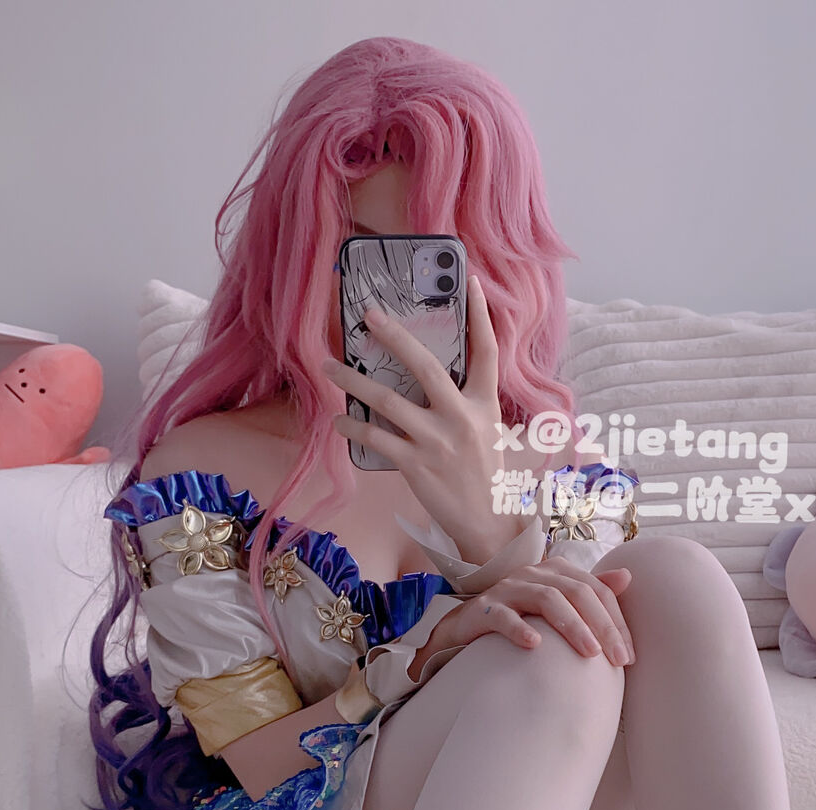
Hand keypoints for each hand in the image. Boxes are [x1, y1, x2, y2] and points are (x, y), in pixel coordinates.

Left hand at [321, 275, 524, 559]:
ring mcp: (437, 441)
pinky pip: (376, 438)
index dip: (480, 313)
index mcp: (483, 403)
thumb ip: (465, 400)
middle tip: (367, 315)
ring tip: (329, 365)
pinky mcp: (415, 465)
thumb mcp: (487, 430)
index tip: (468, 279)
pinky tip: (337, 419)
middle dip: (393, 335)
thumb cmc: (484, 474)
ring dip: (353, 380)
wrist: (487, 524)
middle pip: (425, 364)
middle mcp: (461, 417)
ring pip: (387, 399)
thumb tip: (428, 374)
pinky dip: (352, 427)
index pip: (486, 350)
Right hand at [423, 555, 636, 667]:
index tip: (628, 656)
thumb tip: (627, 577)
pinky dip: (520, 628)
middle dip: (602, 626)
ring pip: (547, 599)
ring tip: (589, 653)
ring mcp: (508, 589)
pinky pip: (503, 616)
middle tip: (617, 660)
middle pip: (577, 593)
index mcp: (556, 572)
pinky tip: (535, 645)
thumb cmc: (519, 616)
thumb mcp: (557, 604)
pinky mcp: (483, 608)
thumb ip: (590, 592)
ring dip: (572, 626)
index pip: (596, 590)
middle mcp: (534, 574)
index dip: (616, 621)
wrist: (466, 625)